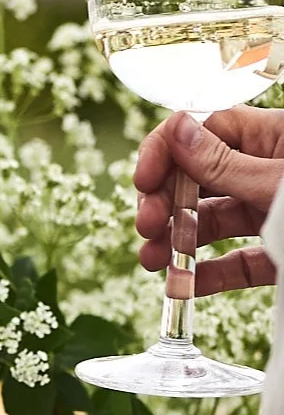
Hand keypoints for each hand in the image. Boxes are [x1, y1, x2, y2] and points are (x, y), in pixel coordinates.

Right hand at [134, 107, 283, 295]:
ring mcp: (270, 212)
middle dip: (164, 203)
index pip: (205, 128)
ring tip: (152, 262)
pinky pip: (236, 262)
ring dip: (175, 241)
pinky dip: (208, 276)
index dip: (166, 151)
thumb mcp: (280, 183)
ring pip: (211, 222)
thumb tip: (176, 130)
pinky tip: (183, 287)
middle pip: (199, 178)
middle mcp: (266, 170)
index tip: (143, 180)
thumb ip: (226, 163)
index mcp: (273, 137)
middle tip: (146, 227)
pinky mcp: (277, 253)